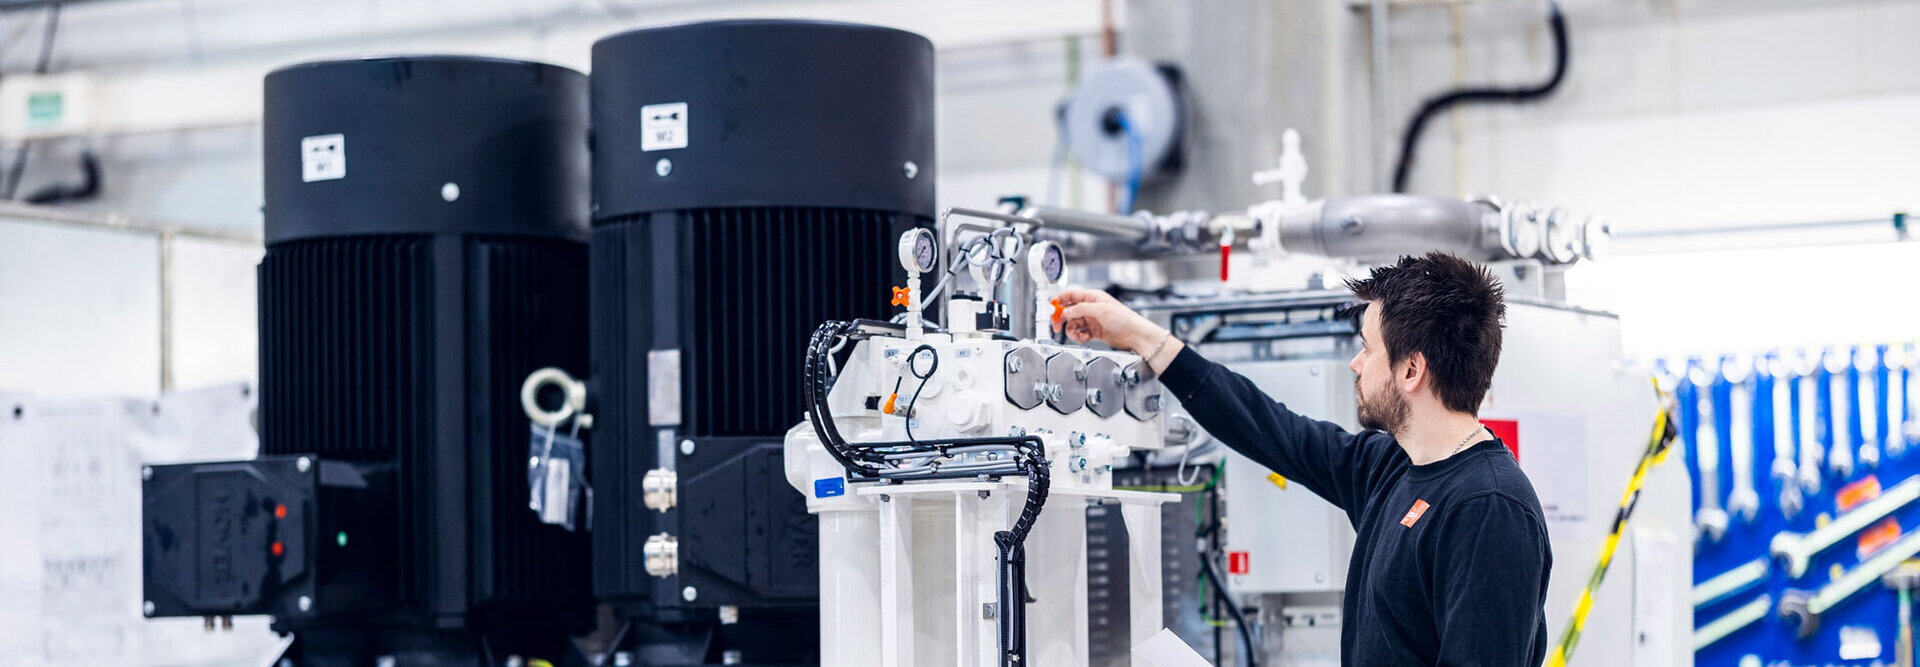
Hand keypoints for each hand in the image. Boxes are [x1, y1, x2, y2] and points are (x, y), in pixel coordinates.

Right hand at [1052, 289, 1167, 357]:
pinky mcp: (1094, 331)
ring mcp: (1092, 320)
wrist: (1135, 335)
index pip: (1070, 296)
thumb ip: (1081, 309)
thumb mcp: (1101, 310)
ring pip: (1073, 324)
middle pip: (1069, 311)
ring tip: (1079, 336)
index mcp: (1093, 297)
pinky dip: (1080, 337)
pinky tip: (1085, 338)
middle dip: (1062, 319)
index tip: (1051, 309)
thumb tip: (1066, 311)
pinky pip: (1080, 333)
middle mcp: (1091, 308)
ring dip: (1072, 331)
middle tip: (1057, 327)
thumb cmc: (1124, 319)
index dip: (1059, 301)